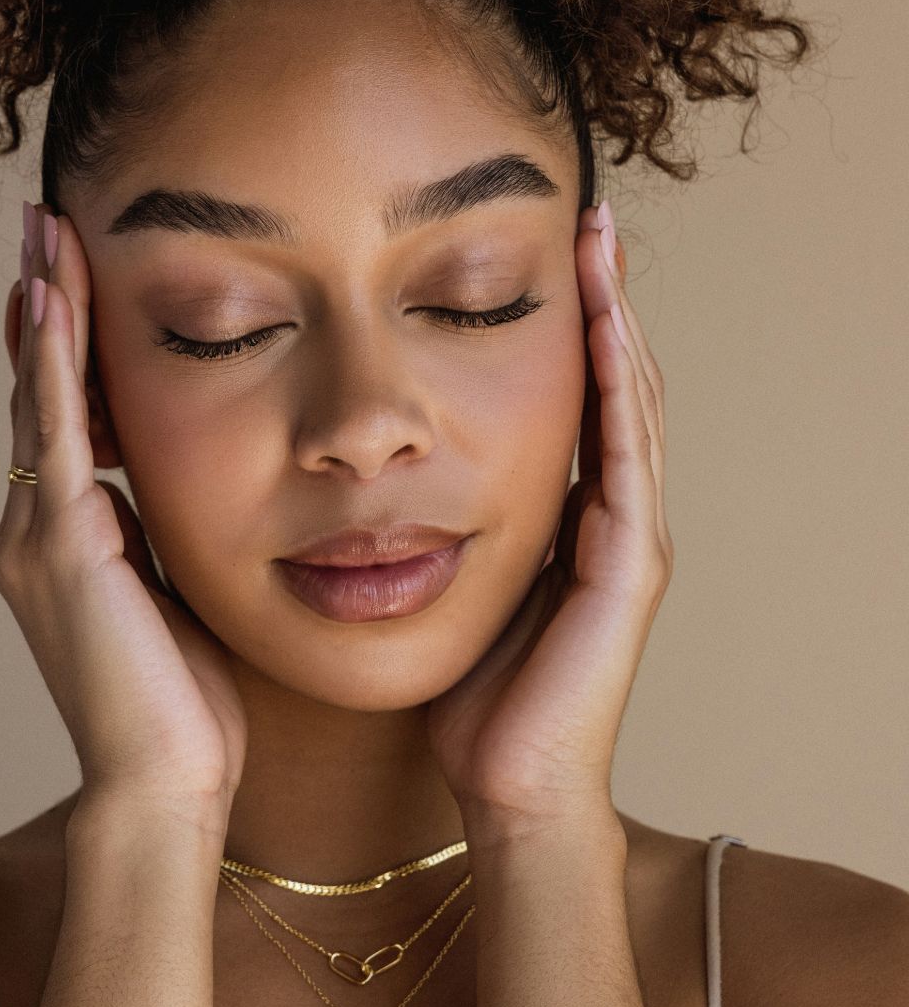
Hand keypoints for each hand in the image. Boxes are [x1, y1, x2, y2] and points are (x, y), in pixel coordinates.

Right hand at [0, 202, 247, 823]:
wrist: (163, 785)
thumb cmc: (184, 708)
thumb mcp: (178, 599)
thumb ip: (164, 541)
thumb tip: (180, 494)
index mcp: (67, 543)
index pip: (65, 423)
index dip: (67, 351)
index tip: (73, 281)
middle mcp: (36, 532)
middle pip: (40, 396)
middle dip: (45, 310)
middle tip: (45, 228)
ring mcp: (39, 539)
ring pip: (39, 401)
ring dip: (43, 314)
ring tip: (43, 236)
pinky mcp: (61, 548)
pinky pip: (55, 437)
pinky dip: (52, 367)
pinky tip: (52, 303)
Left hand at [424, 204, 672, 833]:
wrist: (509, 787)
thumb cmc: (475, 697)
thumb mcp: (451, 585)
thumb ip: (439, 527)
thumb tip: (374, 477)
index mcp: (570, 517)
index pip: (574, 398)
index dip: (566, 324)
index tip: (544, 250)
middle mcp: (611, 516)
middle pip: (612, 384)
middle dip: (602, 299)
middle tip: (588, 218)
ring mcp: (630, 538)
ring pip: (630, 404)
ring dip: (618, 320)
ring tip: (602, 245)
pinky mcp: (631, 567)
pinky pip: (627, 457)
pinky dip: (617, 388)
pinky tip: (604, 327)